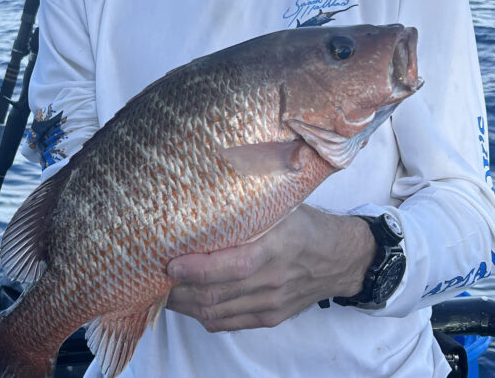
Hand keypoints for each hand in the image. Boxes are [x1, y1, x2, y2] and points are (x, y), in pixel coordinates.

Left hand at [166, 205, 376, 331]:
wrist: (341, 258)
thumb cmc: (306, 224)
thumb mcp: (283, 204)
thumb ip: (252, 195)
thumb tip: (212, 172)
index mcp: (278, 244)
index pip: (234, 265)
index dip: (198, 269)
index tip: (171, 262)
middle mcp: (274, 277)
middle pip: (218, 294)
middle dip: (179, 289)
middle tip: (153, 276)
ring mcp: (273, 301)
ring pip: (218, 312)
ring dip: (185, 305)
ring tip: (162, 290)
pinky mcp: (271, 317)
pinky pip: (229, 323)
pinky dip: (203, 315)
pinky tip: (186, 303)